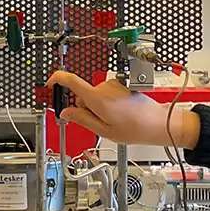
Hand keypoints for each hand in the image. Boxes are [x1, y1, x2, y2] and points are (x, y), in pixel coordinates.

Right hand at [47, 71, 200, 149]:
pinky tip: (119, 115)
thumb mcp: (103, 131)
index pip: (71, 80)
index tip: (51, 84)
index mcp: (98, 98)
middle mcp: (105, 87)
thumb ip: (82, 119)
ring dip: (97, 108)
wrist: (158, 123)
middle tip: (99, 123)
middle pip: (83, 95)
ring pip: (94, 96)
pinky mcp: (120, 86)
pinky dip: (106, 104)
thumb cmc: (135, 129)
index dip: (57, 79)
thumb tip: (66, 113)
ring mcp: (113, 85)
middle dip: (85, 108)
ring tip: (113, 121)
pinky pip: (104, 94)